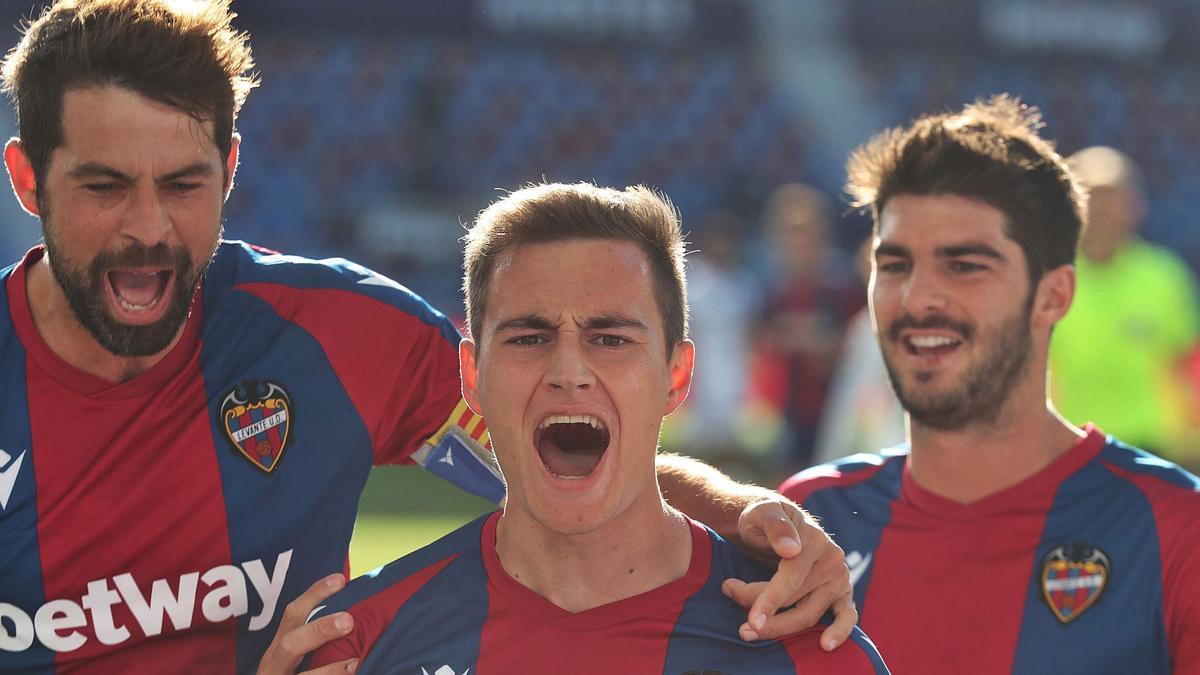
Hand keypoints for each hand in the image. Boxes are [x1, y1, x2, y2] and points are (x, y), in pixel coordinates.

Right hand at [256, 574, 358, 673]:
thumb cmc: (290, 674)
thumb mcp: (296, 659)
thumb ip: (315, 642)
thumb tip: (354, 617)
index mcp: (278, 650)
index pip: (292, 615)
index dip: (314, 594)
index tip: (340, 579)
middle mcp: (273, 666)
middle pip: (290, 645)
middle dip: (318, 630)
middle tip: (349, 620)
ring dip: (328, 670)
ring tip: (356, 663)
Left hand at [722, 499, 856, 649]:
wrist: (775, 520)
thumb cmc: (765, 518)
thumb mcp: (762, 512)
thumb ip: (774, 525)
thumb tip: (791, 549)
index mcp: (813, 538)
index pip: (791, 576)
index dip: (768, 599)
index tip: (750, 619)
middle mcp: (831, 559)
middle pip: (796, 598)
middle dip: (765, 613)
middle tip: (740, 625)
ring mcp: (839, 577)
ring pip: (811, 613)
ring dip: (782, 628)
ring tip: (751, 633)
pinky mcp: (843, 593)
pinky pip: (847, 615)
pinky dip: (840, 631)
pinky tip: (825, 644)